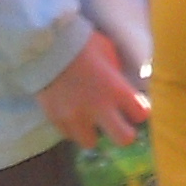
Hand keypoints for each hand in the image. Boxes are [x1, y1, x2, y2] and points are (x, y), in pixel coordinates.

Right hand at [37, 30, 148, 150]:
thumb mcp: (108, 52)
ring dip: (92, 132)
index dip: (139, 110)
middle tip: (118, 124)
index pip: (141, 113)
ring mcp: (75, 116)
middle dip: (124, 132)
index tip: (134, 106)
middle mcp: (98, 108)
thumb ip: (117, 74)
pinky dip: (72, 127)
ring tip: (88, 117)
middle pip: (124, 138)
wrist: (44, 45)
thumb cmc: (81, 44)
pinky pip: (69, 134)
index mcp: (115, 89)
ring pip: (91, 142)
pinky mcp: (55, 120)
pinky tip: (71, 111)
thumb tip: (124, 86)